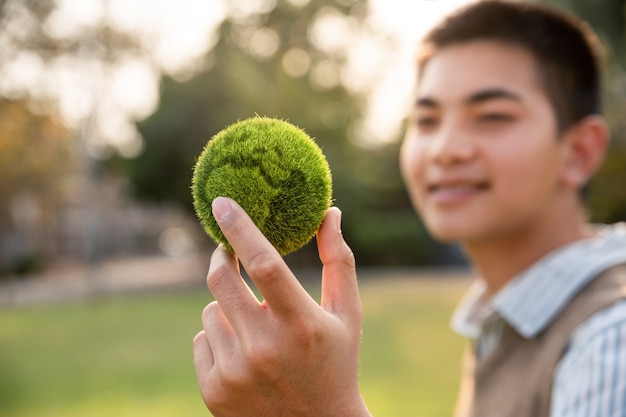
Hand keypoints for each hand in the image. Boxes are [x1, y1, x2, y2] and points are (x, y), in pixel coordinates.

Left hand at [193, 197, 370, 416]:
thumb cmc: (337, 362)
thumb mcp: (347, 313)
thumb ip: (339, 260)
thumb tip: (331, 212)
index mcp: (301, 324)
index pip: (264, 263)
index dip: (240, 228)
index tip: (222, 201)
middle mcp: (264, 348)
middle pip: (221, 279)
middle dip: (222, 256)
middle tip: (228, 251)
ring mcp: (235, 372)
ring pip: (210, 310)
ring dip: (226, 307)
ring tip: (254, 328)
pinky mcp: (214, 390)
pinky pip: (202, 340)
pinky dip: (218, 338)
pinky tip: (244, 356)